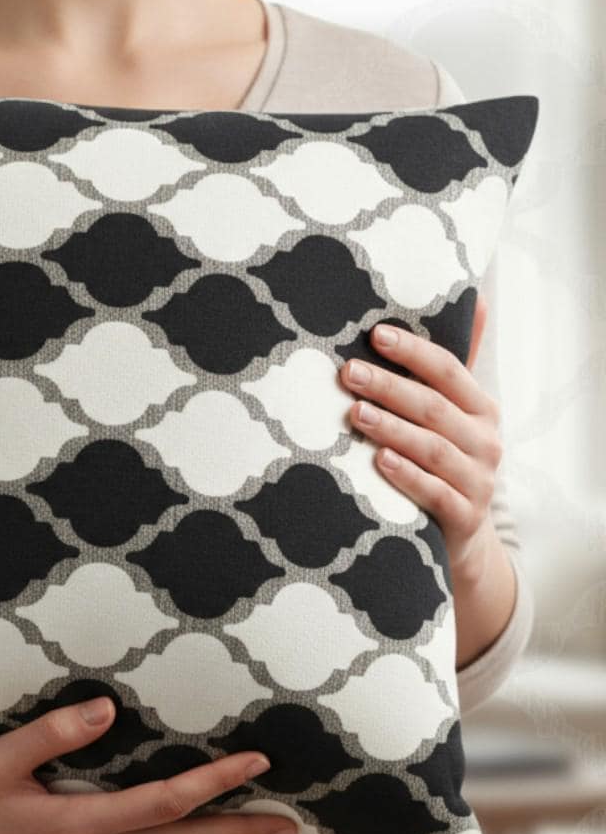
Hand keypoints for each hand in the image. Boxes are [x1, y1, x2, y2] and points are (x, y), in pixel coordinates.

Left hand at [339, 296, 500, 580]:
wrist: (463, 537)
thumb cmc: (445, 461)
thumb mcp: (455, 415)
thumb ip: (455, 367)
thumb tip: (478, 297)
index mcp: (481, 409)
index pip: (448, 371)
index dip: (413, 352)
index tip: (375, 334)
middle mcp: (485, 441)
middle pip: (433, 407)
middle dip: (389, 387)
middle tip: (348, 372)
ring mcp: (478, 481)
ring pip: (432, 449)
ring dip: (392, 429)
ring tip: (355, 413)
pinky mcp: (463, 516)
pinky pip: (434, 493)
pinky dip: (407, 475)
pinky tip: (379, 461)